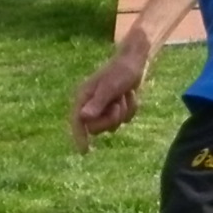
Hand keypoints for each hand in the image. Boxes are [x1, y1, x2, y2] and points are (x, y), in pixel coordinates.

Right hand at [72, 29, 154, 149]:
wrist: (135, 59)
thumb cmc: (121, 70)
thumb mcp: (110, 87)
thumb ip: (97, 103)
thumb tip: (83, 118)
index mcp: (84, 97)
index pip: (77, 121)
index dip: (79, 137)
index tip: (85, 152)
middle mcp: (91, 103)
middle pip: (96, 128)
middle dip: (111, 119)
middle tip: (117, 105)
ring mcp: (104, 106)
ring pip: (113, 124)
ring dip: (123, 112)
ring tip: (124, 95)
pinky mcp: (116, 106)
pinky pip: (125, 119)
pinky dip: (131, 108)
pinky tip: (130, 94)